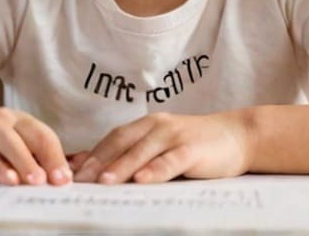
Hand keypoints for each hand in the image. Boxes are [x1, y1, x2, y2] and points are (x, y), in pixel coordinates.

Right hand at [0, 107, 71, 185]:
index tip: (66, 179)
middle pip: (32, 136)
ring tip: (37, 181)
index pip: (44, 136)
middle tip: (58, 181)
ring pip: (8, 142)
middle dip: (48, 159)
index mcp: (18, 121)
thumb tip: (55, 180)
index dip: (57, 157)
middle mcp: (3, 118)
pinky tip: (8, 179)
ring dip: (25, 162)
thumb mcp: (2, 150)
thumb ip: (24, 160)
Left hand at [73, 111, 252, 184]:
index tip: (70, 173)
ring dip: (120, 167)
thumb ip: (134, 153)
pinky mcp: (192, 149)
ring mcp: (174, 135)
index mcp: (146, 125)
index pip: (112, 139)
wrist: (238, 135)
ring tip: (103, 182)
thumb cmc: (196, 145)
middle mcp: (157, 126)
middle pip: (120, 143)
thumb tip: (95, 166)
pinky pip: (170, 160)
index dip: (91, 155)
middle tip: (78, 180)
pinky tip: (142, 180)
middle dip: (97, 162)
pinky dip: (155, 170)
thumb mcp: (162, 146)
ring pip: (141, 151)